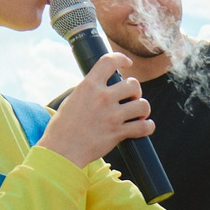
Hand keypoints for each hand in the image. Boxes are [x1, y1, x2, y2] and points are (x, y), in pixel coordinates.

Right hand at [40, 54, 154, 169]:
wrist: (61, 150)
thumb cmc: (63, 127)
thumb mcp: (73, 99)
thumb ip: (90, 90)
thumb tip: (102, 85)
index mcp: (89, 85)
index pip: (109, 61)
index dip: (121, 59)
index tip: (127, 63)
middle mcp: (102, 97)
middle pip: (133, 84)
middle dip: (135, 92)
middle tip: (130, 99)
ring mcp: (112, 115)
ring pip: (143, 105)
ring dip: (143, 109)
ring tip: (137, 114)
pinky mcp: (118, 133)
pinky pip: (144, 127)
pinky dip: (148, 126)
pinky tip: (144, 126)